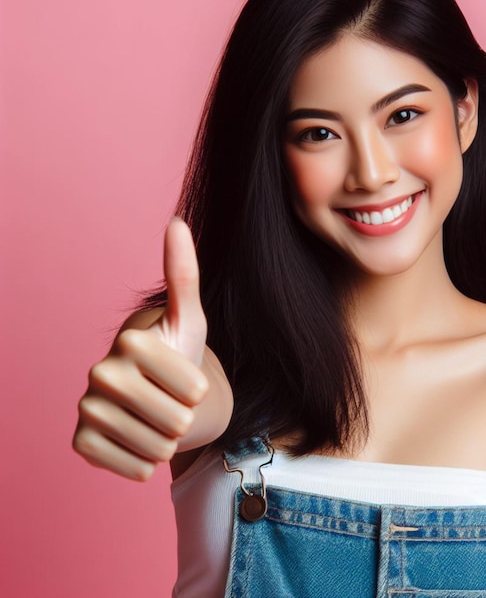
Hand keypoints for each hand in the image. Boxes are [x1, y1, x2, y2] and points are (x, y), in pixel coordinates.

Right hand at [73, 218, 211, 480]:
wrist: (155, 396)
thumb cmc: (179, 356)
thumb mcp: (191, 319)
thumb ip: (184, 274)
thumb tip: (176, 222)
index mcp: (131, 342)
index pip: (194, 390)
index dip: (200, 389)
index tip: (185, 378)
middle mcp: (100, 372)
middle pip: (176, 421)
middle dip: (184, 417)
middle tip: (170, 400)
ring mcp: (87, 409)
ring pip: (157, 448)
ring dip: (167, 440)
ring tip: (156, 418)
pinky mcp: (80, 443)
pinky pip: (132, 467)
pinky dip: (144, 461)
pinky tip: (137, 439)